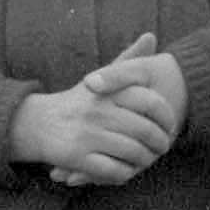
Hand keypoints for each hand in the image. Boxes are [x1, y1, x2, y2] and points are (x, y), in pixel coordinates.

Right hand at [46, 35, 187, 186]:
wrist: (37, 123)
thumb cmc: (79, 101)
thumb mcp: (102, 77)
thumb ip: (128, 60)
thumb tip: (151, 36)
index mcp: (107, 90)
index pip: (150, 102)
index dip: (167, 117)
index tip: (171, 125)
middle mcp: (98, 110)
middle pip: (145, 130)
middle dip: (160, 142)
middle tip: (163, 146)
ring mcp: (87, 134)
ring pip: (133, 152)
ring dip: (145, 160)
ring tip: (148, 159)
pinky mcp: (76, 156)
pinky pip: (113, 170)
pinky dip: (124, 173)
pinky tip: (126, 170)